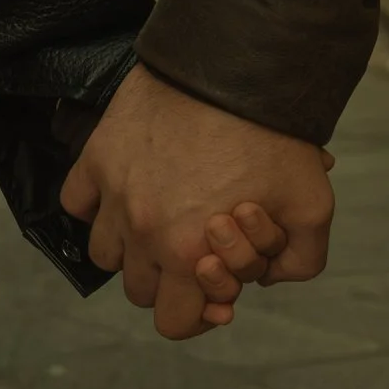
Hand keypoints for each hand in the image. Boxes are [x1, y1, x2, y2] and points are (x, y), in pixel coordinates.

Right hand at [61, 64, 335, 338]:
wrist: (237, 65)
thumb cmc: (275, 135)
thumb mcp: (312, 208)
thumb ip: (299, 260)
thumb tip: (270, 278)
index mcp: (189, 254)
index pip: (173, 323)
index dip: (198, 315)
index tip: (216, 290)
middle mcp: (143, 231)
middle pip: (140, 291)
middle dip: (170, 280)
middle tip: (197, 248)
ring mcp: (114, 194)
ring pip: (105, 253)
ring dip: (132, 248)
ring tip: (163, 220)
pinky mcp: (97, 156)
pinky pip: (76, 201)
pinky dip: (96, 205)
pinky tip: (128, 192)